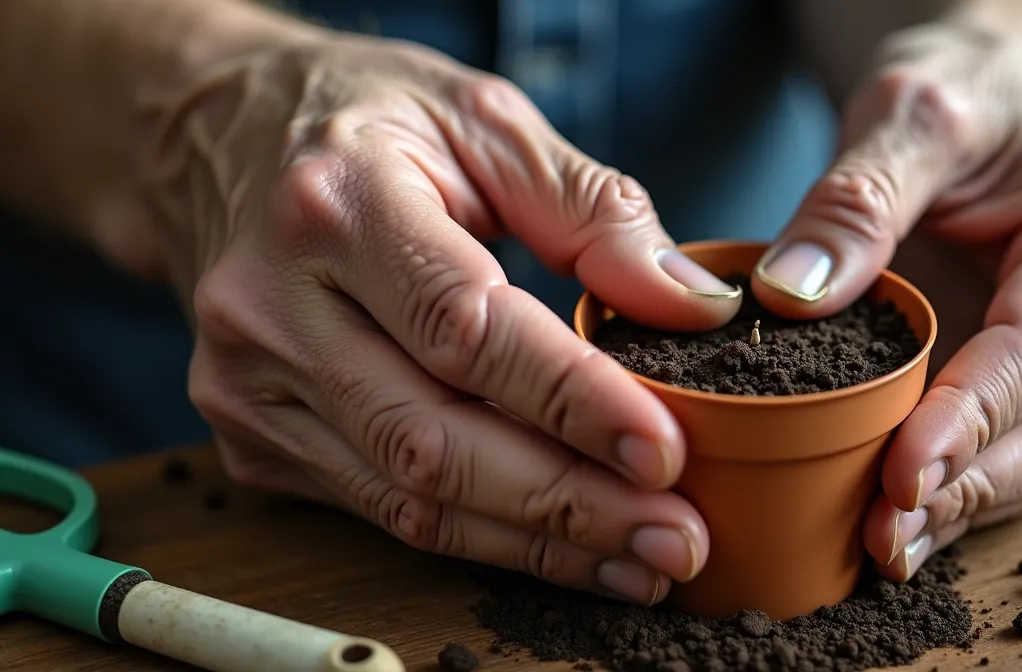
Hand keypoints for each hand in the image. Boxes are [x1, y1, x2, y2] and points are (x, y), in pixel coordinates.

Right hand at [143, 30, 744, 602]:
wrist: (218, 140)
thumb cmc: (367, 123)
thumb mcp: (485, 122)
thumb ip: (593, 210)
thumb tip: (692, 306)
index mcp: (335, 204)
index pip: (463, 327)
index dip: (570, 399)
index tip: (663, 452)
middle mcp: (272, 304)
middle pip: (431, 438)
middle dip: (568, 502)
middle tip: (676, 537)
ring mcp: (249, 383)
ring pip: (407, 497)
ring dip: (536, 542)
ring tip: (641, 559)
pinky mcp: (253, 436)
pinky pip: (381, 509)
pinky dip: (482, 537)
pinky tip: (562, 546)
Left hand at [750, 24, 1021, 578]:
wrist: (978, 103)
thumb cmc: (963, 99)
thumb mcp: (912, 114)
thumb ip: (860, 197)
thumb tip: (793, 292)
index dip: (969, 421)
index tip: (901, 471)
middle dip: (962, 491)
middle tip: (881, 535)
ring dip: (954, 514)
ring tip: (877, 550)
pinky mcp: (1011, 390)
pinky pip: (988, 460)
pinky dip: (941, 498)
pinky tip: (882, 528)